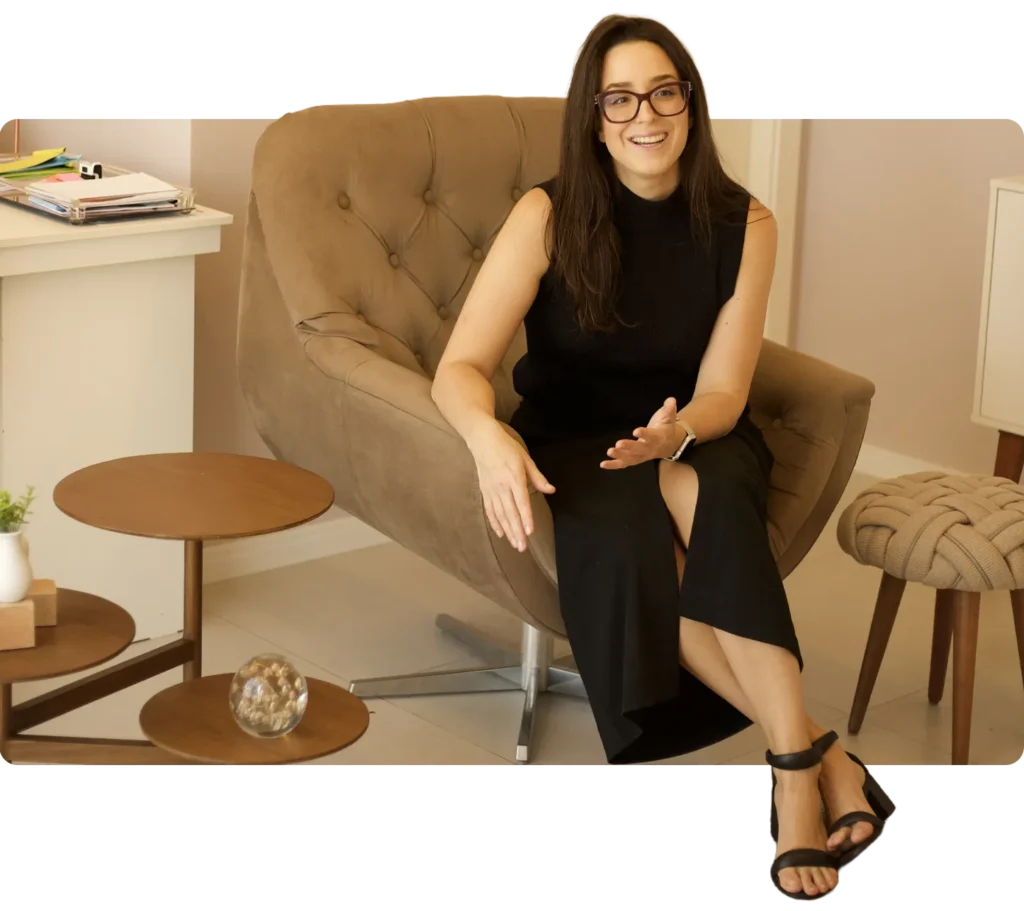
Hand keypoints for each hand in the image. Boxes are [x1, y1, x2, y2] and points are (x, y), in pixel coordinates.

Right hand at [468, 421, 554, 550]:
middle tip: (522, 547)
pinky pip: (490, 510)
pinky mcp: (484, 491)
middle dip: (516, 531)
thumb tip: (551, 490)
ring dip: (508, 531)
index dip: (526, 518)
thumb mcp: (525, 458)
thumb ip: (537, 477)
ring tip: (514, 544)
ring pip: (500, 515)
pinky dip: (495, 523)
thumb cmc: (506, 447)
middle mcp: (501, 486)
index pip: (521, 502)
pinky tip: (501, 533)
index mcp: (514, 477)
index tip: (530, 531)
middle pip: (510, 513)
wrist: (482, 439)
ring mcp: (491, 489)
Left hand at [600, 397, 682, 468]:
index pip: (651, 436)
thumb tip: (671, 399)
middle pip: (639, 449)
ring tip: (609, 451)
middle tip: (618, 443)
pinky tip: (603, 464)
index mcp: (658, 438)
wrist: (669, 445)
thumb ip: (669, 409)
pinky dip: (614, 465)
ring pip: (631, 458)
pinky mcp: (634, 459)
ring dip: (620, 456)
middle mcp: (650, 449)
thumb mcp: (669, 417)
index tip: (636, 431)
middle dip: (629, 447)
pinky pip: (624, 464)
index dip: (644, 434)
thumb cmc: (665, 428)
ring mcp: (641, 456)